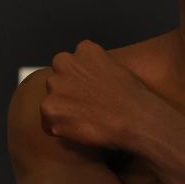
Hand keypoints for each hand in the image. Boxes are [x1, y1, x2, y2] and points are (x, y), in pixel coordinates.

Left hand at [41, 40, 156, 149]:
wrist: (136, 119)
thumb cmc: (134, 98)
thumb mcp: (118, 68)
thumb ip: (96, 68)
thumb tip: (89, 81)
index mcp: (84, 50)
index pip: (71, 64)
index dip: (79, 82)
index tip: (91, 94)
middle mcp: (65, 63)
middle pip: (57, 82)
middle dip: (67, 95)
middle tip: (87, 110)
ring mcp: (55, 86)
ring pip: (51, 103)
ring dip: (63, 113)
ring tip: (86, 122)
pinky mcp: (50, 110)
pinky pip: (48, 125)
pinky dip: (60, 131)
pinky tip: (81, 133)